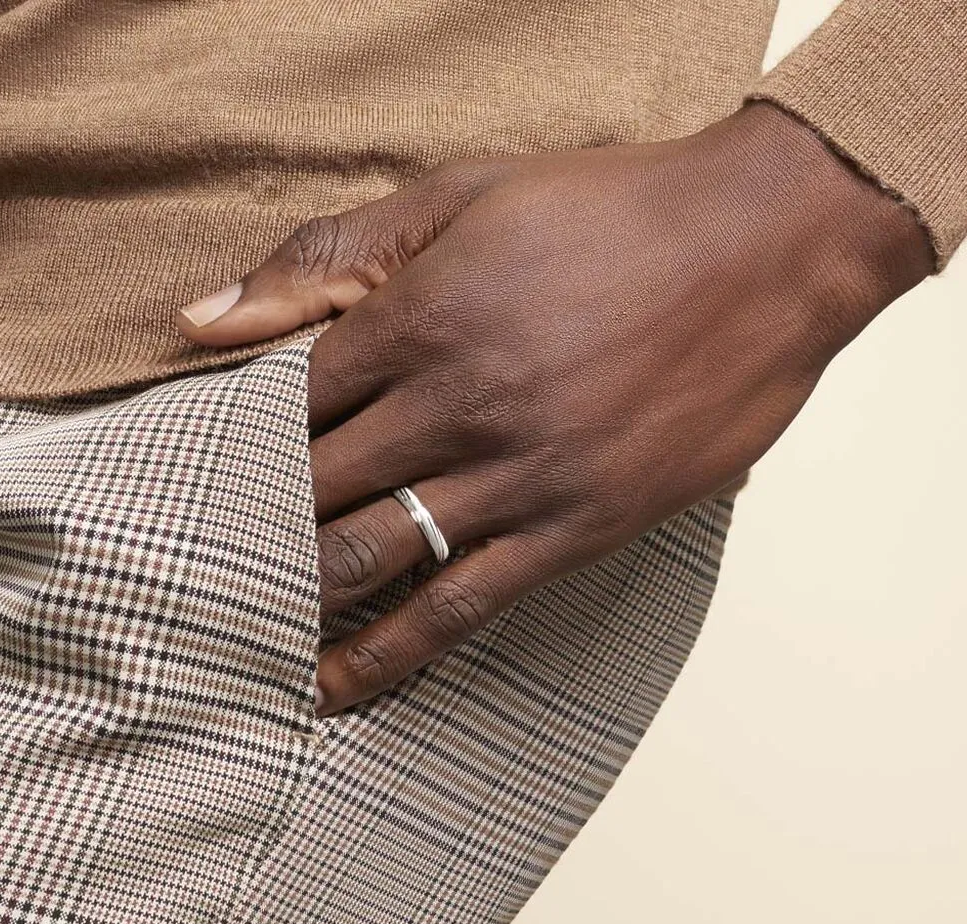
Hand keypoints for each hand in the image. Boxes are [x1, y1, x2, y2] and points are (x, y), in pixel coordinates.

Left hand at [176, 101, 930, 715]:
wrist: (766, 248)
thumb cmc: (616, 213)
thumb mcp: (465, 195)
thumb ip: (329, 255)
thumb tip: (200, 319)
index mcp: (421, 318)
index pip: (286, 400)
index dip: (240, 437)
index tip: (217, 466)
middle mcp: (457, 406)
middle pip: (313, 485)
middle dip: (255, 524)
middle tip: (211, 560)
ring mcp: (518, 476)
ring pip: (372, 557)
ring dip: (301, 597)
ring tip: (250, 634)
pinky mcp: (576, 528)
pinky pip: (463, 608)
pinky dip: (391, 655)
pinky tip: (340, 685)